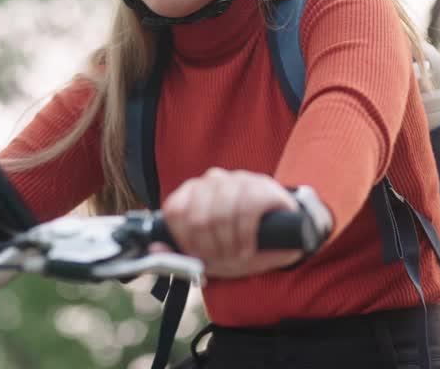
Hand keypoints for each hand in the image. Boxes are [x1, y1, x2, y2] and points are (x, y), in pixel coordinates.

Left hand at [156, 168, 302, 277]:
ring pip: (222, 214)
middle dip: (210, 248)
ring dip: (230, 244)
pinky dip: (246, 237)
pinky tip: (249, 248)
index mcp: (194, 191)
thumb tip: (154, 249)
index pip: (175, 211)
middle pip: (198, 217)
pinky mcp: (262, 186)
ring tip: (238, 255)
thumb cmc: (241, 242)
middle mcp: (213, 180)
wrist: (285, 234)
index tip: (200, 256)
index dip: (186, 241)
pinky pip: (247, 212)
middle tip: (224, 260)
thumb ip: (181, 254)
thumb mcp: (210, 254)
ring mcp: (238, 180)